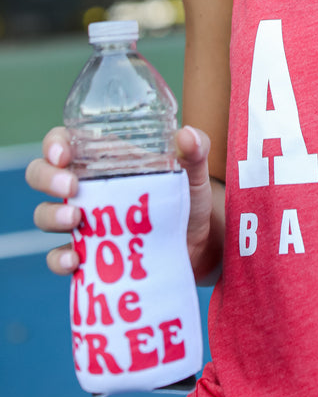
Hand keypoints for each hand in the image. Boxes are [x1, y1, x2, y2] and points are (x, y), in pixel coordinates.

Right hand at [25, 124, 216, 279]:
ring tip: (76, 220)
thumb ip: (195, 150)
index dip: (53, 145)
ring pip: (44, 214)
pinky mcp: (88, 255)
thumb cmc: (188, 198)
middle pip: (41, 175)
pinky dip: (59, 259)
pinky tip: (75, 260)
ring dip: (52, 216)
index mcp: (104, 158)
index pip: (64, 142)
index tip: (63, 155)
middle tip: (70, 188)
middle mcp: (87, 188)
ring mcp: (83, 222)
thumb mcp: (193, 172)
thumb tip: (186, 136)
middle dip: (47, 179)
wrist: (198, 245)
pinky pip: (57, 256)